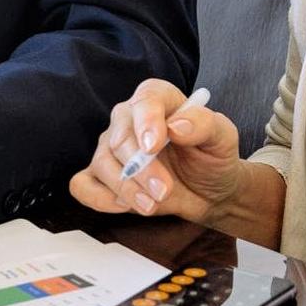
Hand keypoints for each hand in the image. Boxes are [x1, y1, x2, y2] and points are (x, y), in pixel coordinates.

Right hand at [69, 79, 243, 222]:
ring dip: (126, 189)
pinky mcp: (102, 175)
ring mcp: (111, 147)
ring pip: (102, 164)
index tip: (154, 146)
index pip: (145, 101)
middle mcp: (128, 119)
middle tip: (164, 190)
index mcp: (158, 99)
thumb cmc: (213, 158)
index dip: (146, 122)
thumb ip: (204, 124)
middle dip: (141, 170)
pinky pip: (82, 184)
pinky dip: (98, 198)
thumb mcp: (222, 138)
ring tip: (152, 204)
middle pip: (119, 139)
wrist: (209, 190)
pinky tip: (124, 206)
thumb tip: (177, 126)